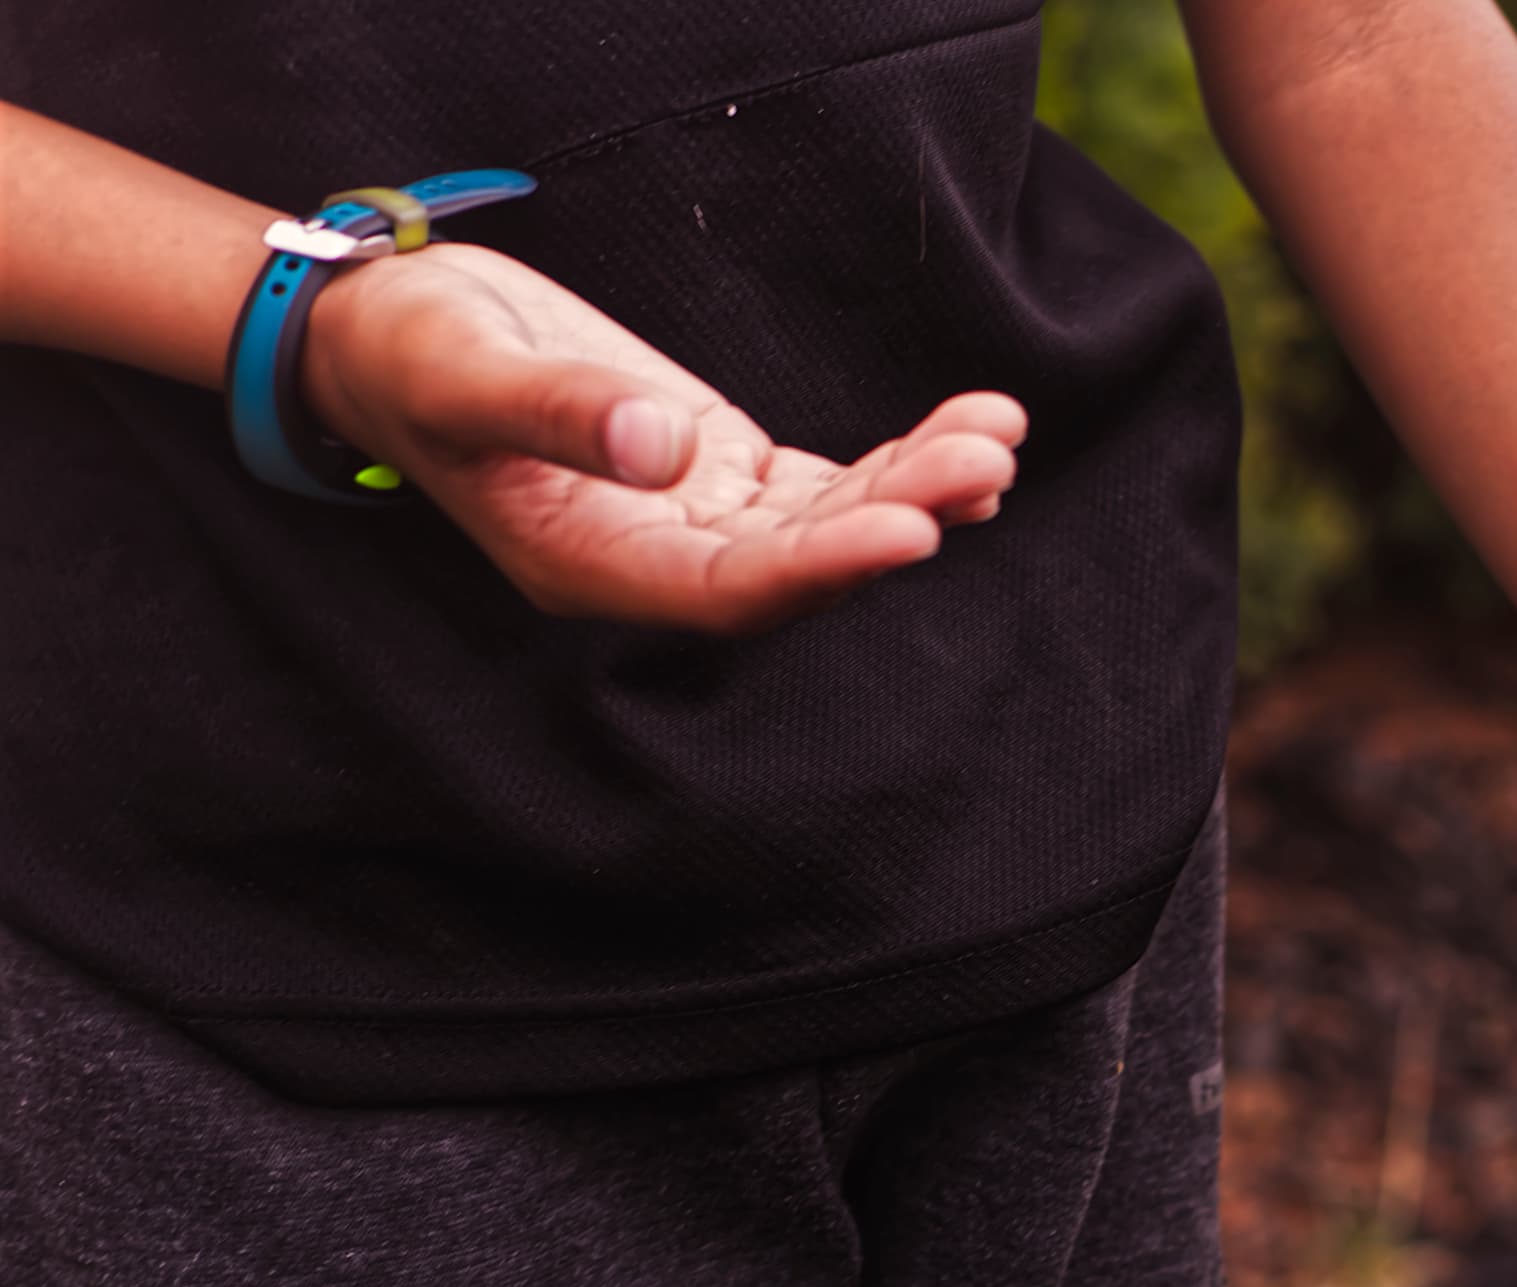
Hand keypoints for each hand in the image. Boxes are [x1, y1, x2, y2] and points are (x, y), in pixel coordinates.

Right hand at [298, 241, 1023, 635]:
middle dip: (899, 512)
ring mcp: (696, 520)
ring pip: (828, 523)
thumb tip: (664, 448)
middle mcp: (658, 563)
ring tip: (999, 436)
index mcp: (592, 567)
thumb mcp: (461, 371)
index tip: (915, 529)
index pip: (733, 590)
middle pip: (803, 563)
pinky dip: (897, 467)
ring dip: (918, 488)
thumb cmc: (406, 355)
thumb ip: (557, 414)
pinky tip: (973, 445)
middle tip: (986, 458)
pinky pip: (826, 487)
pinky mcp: (720, 472)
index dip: (826, 568)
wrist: (387, 335)